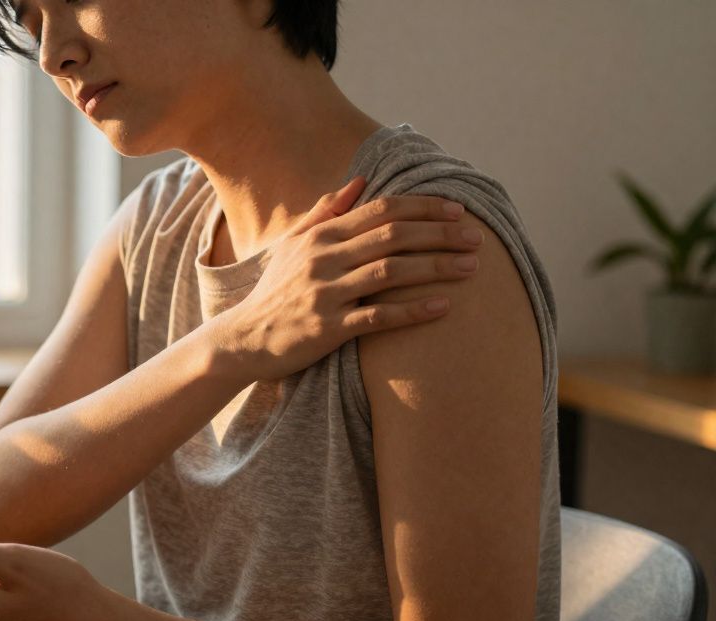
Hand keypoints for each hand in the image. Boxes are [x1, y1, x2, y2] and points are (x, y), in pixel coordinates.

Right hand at [218, 176, 483, 381]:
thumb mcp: (292, 244)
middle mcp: (323, 258)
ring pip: (390, 271)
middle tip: (476, 237)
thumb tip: (359, 182)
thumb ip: (326, 212)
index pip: (381, 209)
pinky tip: (443, 307)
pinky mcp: (327, 328)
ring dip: (435, 267)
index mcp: (320, 235)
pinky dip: (413, 311)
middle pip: (393, 235)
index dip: (423, 206)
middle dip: (440, 233)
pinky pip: (377, 316)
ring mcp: (325, 293)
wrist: (244, 339)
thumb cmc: (274, 291)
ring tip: (471, 267)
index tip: (458, 210)